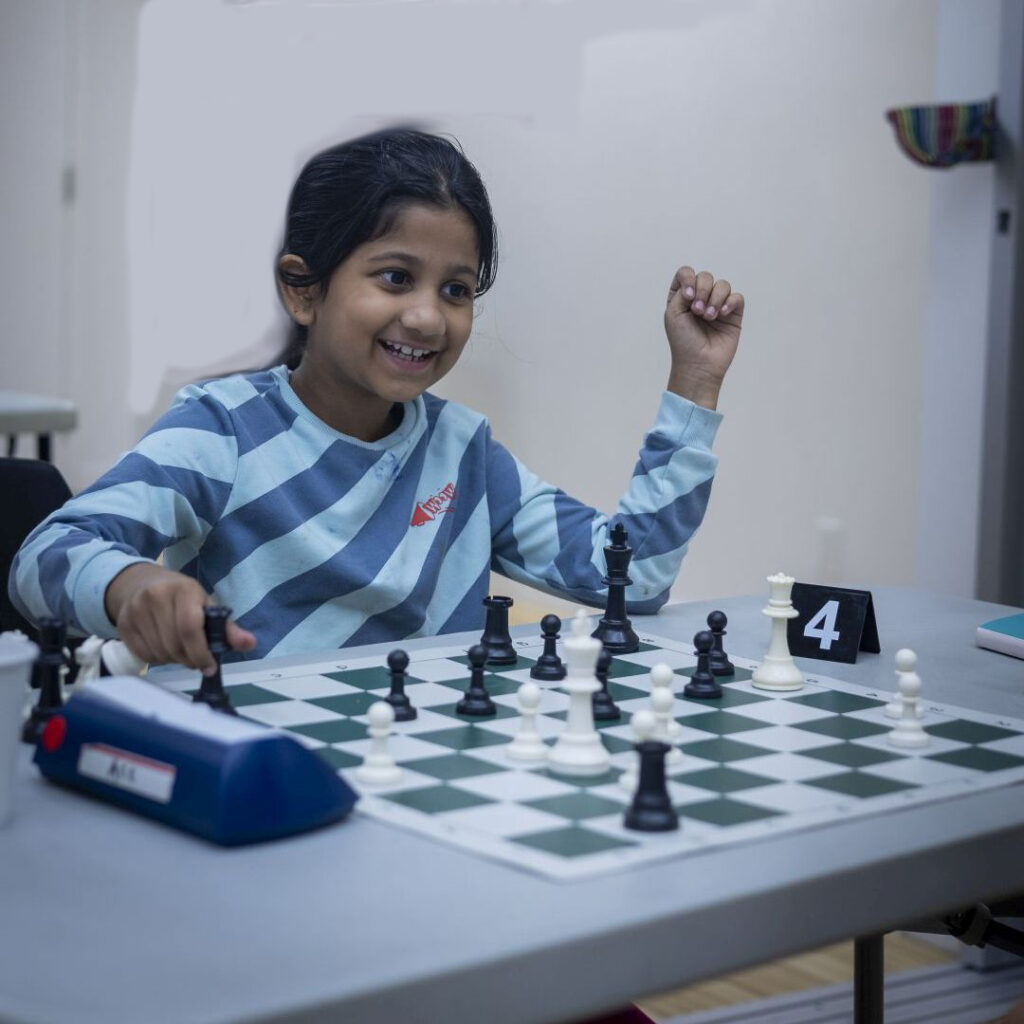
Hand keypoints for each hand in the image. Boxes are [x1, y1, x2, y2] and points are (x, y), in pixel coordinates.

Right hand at [104, 563, 256, 673]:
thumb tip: (250, 644)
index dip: (201, 652)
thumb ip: (228, 628)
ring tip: (180, 649)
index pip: (190, 627)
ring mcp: (135, 609)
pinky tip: (163, 648)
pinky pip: (143, 655)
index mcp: (183, 590)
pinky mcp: (122, 624)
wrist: (142, 584)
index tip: (209, 666)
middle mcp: (156, 596)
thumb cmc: (182, 598)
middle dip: (189, 658)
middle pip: (175, 644)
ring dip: (174, 660)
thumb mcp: (207, 606)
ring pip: (159, 652)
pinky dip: (157, 659)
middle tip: (196, 658)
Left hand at [664, 266, 744, 408]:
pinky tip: (723, 314)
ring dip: (715, 298)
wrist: (698, 364)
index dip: (688, 279)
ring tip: (709, 317)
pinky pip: (737, 298)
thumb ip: (682, 290)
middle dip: (703, 290)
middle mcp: (701, 298)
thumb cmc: (683, 342)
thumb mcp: (673, 313)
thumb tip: (698, 282)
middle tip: (698, 311)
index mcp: (683, 297)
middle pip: (705, 276)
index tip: (688, 297)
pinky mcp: (733, 315)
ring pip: (723, 285)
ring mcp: (718, 306)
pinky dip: (730, 302)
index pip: (686, 273)